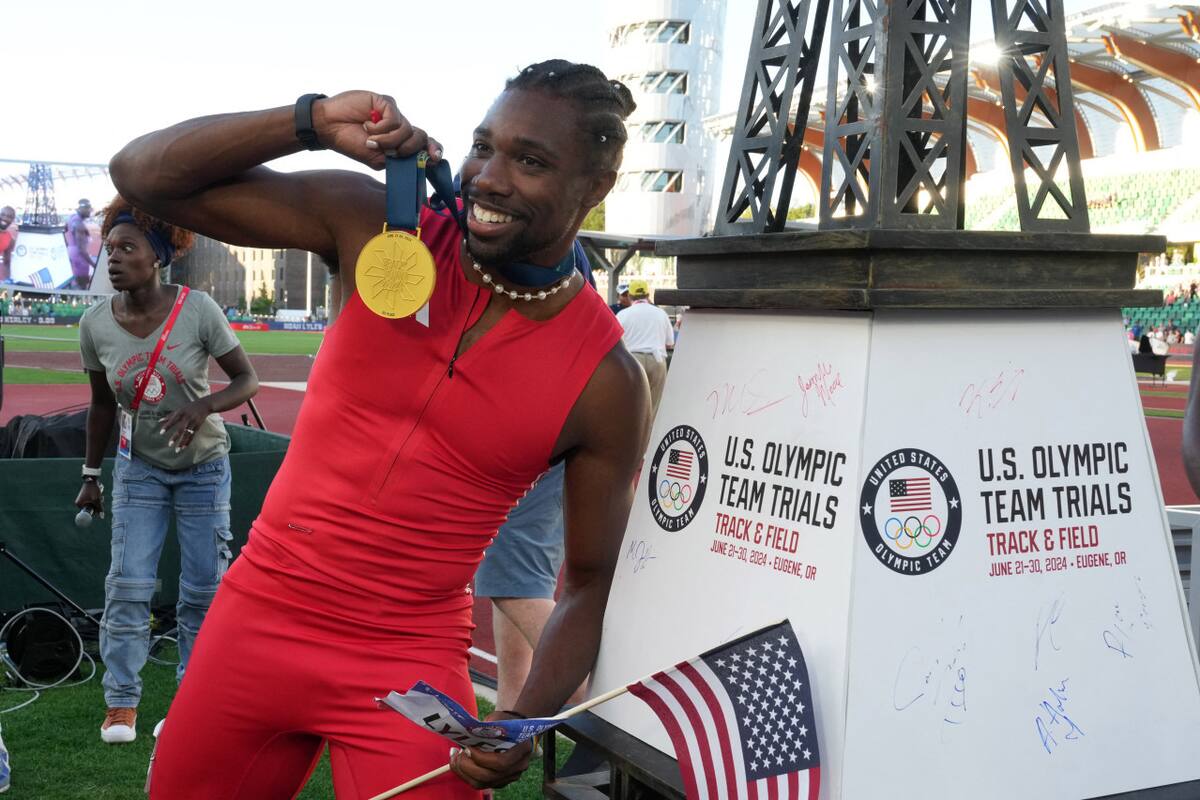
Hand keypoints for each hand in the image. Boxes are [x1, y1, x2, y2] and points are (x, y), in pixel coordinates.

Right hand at [75, 480, 102, 513]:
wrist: (92, 479)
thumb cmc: (93, 490)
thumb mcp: (97, 500)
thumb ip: (100, 508)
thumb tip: (101, 517)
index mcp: (79, 505)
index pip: (87, 513)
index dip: (94, 512)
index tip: (98, 509)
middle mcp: (79, 503)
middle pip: (91, 509)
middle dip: (97, 505)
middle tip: (100, 499)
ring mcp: (83, 500)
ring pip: (93, 505)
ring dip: (98, 502)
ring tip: (100, 495)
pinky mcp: (86, 497)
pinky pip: (93, 501)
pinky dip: (97, 499)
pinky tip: (100, 494)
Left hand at [159, 398, 212, 452]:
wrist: (204, 405)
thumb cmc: (189, 407)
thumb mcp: (179, 409)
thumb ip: (170, 416)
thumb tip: (159, 421)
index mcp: (181, 413)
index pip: (172, 420)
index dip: (167, 426)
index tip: (161, 433)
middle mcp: (187, 418)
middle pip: (181, 429)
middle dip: (175, 437)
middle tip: (169, 444)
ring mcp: (193, 423)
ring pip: (187, 435)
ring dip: (182, 443)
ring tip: (177, 450)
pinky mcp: (198, 427)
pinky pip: (192, 436)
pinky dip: (188, 442)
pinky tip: (184, 448)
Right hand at [312, 91, 443, 170]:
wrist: (329, 128)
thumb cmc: (351, 143)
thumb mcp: (377, 159)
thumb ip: (398, 160)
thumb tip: (421, 161)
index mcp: (400, 142)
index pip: (424, 144)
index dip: (433, 149)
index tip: (435, 158)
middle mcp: (400, 128)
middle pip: (421, 137)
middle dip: (409, 149)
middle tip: (392, 152)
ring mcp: (394, 114)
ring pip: (408, 130)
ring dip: (388, 140)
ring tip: (370, 139)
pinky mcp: (386, 103)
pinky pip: (394, 119)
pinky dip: (380, 128)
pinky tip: (367, 125)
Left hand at [448, 712, 533, 789]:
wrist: (513, 729)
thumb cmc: (504, 721)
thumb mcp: (497, 719)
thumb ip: (485, 728)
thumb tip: (465, 734)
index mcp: (522, 749)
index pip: (501, 763)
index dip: (481, 758)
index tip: (468, 748)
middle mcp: (518, 767)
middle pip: (490, 776)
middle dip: (469, 767)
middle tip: (459, 754)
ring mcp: (509, 776)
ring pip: (483, 783)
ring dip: (465, 772)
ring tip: (456, 759)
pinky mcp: (499, 781)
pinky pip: (481, 783)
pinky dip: (467, 775)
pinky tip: (459, 764)